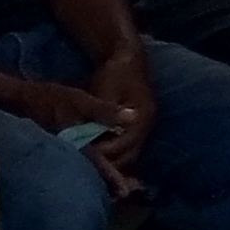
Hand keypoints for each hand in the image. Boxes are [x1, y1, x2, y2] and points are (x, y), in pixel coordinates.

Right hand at [10, 74, 146, 197]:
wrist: (14, 101)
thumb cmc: (48, 99)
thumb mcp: (79, 99)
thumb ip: (105, 112)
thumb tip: (134, 117)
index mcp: (74, 143)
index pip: (97, 164)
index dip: (112, 177)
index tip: (126, 191)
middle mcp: (64, 154)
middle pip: (88, 175)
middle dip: (106, 185)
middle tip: (125, 195)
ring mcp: (55, 156)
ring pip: (79, 173)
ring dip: (96, 181)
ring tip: (114, 193)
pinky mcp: (50, 154)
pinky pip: (70, 167)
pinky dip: (82, 173)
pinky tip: (91, 177)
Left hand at [81, 44, 157, 187]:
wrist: (127, 58)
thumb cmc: (116, 73)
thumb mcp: (107, 90)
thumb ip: (105, 112)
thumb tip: (99, 132)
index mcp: (142, 117)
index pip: (123, 146)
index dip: (103, 154)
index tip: (83, 159)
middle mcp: (147, 126)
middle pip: (129, 157)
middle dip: (109, 166)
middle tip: (85, 171)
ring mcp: (144, 127)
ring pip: (128, 155)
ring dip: (111, 163)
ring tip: (91, 170)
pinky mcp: (136, 128)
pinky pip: (125, 148)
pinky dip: (113, 155)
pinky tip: (98, 160)